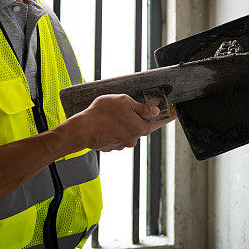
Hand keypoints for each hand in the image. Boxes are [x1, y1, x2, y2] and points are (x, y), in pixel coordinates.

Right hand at [60, 94, 174, 151]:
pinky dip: (113, 131)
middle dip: (133, 119)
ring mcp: (121, 145)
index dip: (155, 116)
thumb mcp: (124, 102)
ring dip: (122, 125)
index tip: (166, 113)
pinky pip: (116, 137)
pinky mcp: (110, 147)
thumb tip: (155, 111)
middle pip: (138, 128)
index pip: (153, 123)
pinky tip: (105, 123)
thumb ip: (141, 108)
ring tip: (110, 115)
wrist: (82, 128)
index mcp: (139, 128)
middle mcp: (132, 140)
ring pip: (126, 132)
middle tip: (123, 109)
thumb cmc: (102, 113)